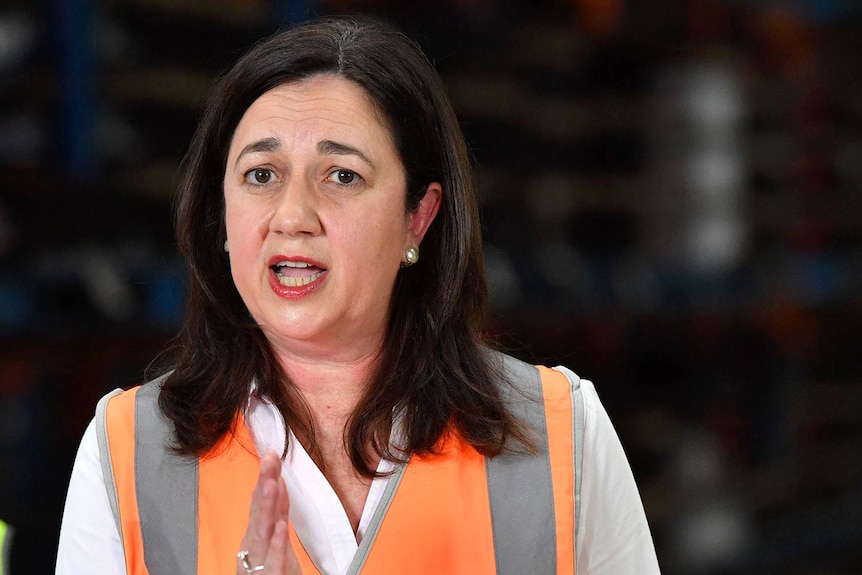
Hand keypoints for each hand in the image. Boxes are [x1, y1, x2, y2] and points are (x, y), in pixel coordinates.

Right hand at [237, 450, 300, 574]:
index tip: (272, 454)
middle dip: (264, 483)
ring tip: (272, 484)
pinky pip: (274, 560)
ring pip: (263, 530)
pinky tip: (280, 527)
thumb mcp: (274, 536)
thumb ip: (276, 510)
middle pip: (260, 509)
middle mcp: (255, 543)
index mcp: (257, 532)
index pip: (261, 500)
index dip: (266, 476)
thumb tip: (277, 479)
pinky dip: (276, 543)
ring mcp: (261, 559)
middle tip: (269, 459)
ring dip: (266, 506)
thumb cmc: (268, 569)